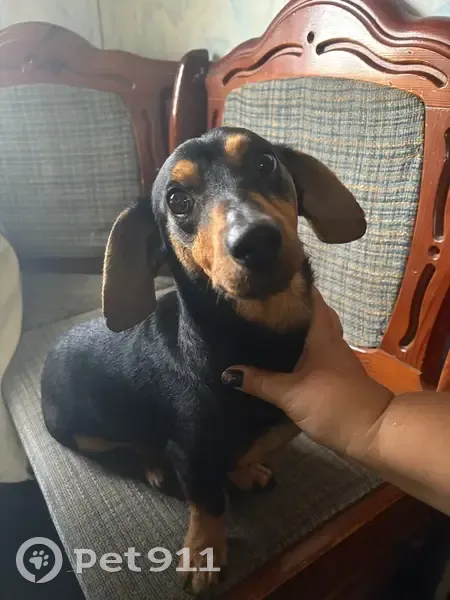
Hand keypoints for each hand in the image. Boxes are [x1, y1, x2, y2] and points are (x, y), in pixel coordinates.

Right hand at [222, 288, 393, 458]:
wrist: (373, 433)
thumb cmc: (333, 403)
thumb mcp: (291, 393)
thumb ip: (259, 381)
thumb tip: (227, 372)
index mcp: (322, 335)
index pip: (311, 298)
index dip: (294, 284)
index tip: (271, 276)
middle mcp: (331, 340)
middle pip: (314, 313)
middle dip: (292, 304)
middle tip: (264, 300)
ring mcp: (335, 357)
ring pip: (315, 332)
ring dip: (296, 326)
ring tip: (267, 323)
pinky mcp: (334, 374)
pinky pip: (315, 350)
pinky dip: (300, 346)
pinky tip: (282, 354)